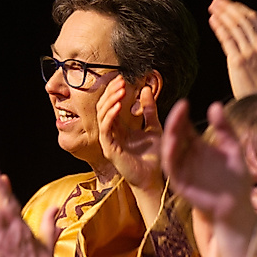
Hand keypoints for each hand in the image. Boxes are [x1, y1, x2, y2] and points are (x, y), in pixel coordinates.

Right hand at [96, 76, 162, 191]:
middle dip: (110, 93)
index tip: (121, 79)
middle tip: (119, 81)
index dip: (114, 91)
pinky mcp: (109, 150)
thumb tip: (146, 89)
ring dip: (110, 101)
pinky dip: (110, 116)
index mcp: (119, 128)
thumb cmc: (154, 156)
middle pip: (103, 108)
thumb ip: (149, 110)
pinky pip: (106, 130)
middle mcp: (111, 133)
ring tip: (120, 90)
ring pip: (102, 116)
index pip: (110, 105)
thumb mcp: (154, 127)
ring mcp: (109, 142)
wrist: (155, 178)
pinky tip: (117, 106)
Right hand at [160, 99, 252, 227]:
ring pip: (170, 150)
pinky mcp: (180, 184)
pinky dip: (170, 156)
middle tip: (180, 108)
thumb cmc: (236, 178)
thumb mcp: (233, 148)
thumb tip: (215, 105)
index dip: (182, 115)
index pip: (184, 126)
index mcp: (197, 146)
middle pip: (175, 135)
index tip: (185, 102)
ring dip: (170, 136)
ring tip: (175, 122)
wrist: (239, 205)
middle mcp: (186, 156)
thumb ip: (224, 128)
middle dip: (175, 121)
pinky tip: (173, 144)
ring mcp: (182, 169)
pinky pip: (171, 169)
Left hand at [208, 0, 256, 97]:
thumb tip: (242, 34)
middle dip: (228, 7)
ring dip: (221, 14)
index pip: (253, 18)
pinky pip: (227, 39)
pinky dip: (219, 28)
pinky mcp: (238, 61)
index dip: (238, 8)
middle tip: (216, 1)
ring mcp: (249, 53)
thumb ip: (254, 47)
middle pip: (242, 19)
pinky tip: (212, 21)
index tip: (228, 3)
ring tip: (212, 8)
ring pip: (234, 27)